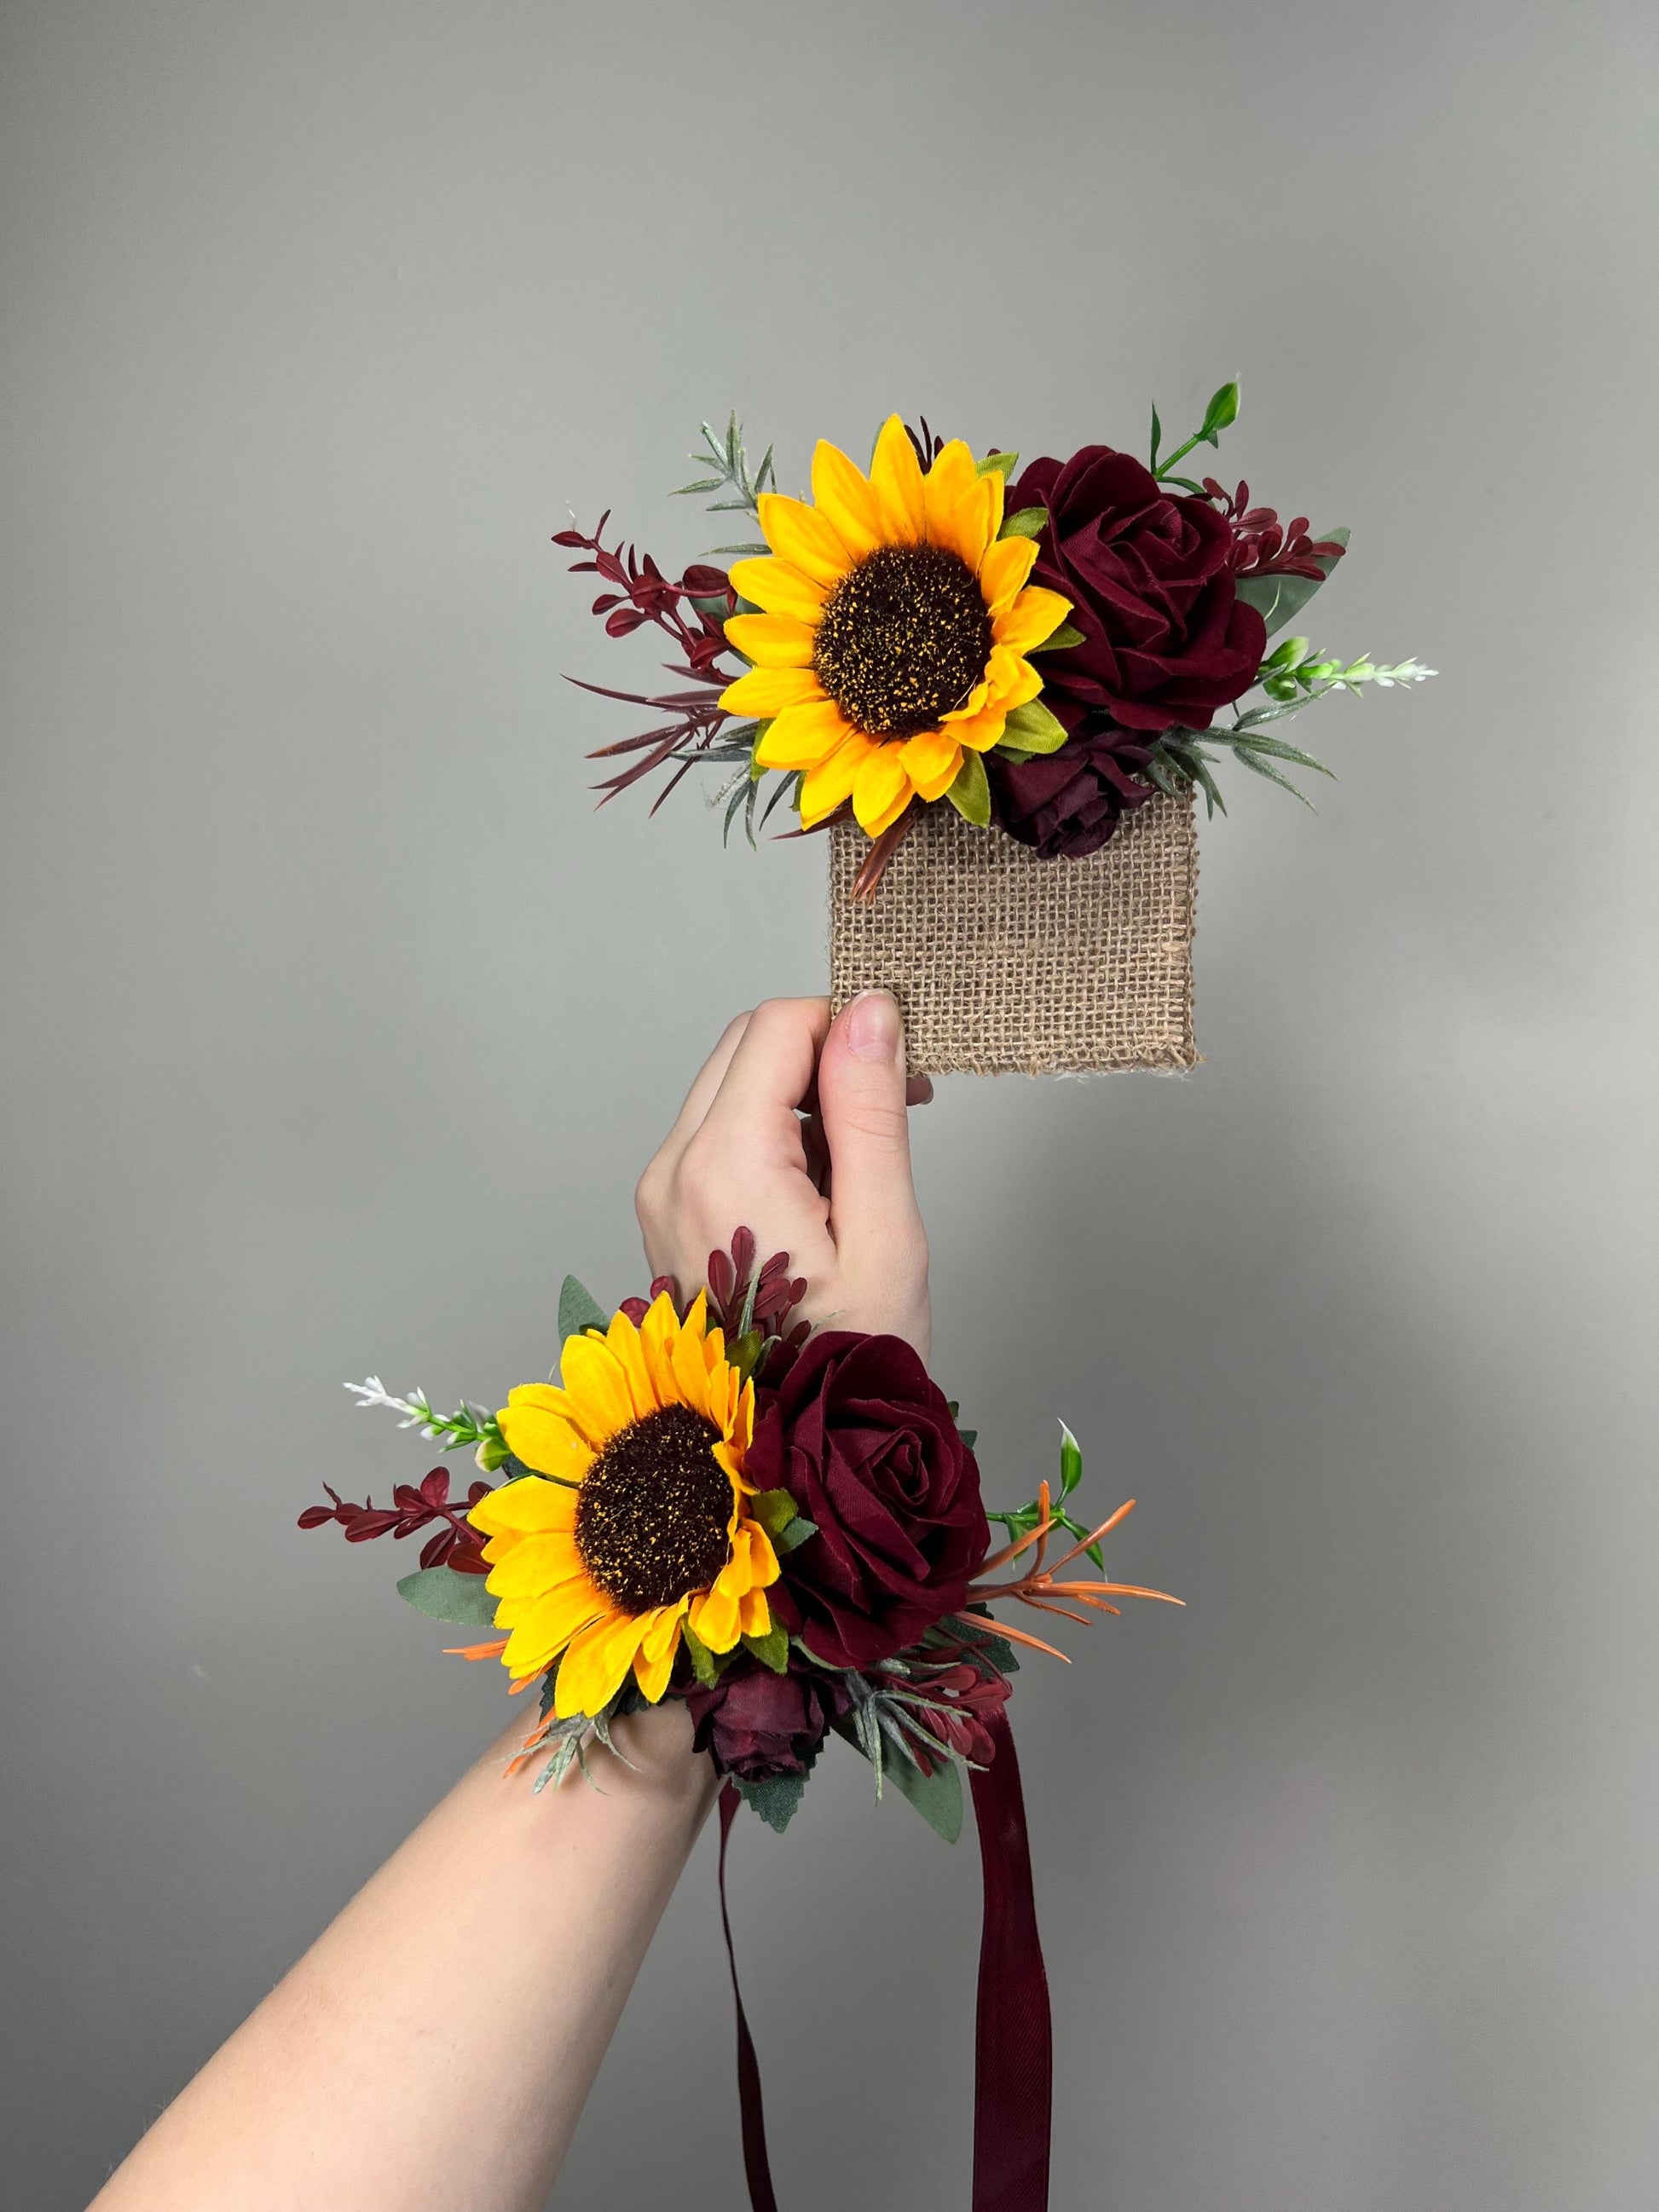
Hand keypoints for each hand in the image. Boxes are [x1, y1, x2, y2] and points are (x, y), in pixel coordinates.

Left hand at [634, 992, 932, 1361]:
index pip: (778, 1026)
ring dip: (801, 1094)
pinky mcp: (665, 1213)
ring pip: (731, 1084)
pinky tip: (823, 1190)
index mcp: (724, 1164)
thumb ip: (871, 1110)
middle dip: (824, 1052)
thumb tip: (871, 1011)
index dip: (848, 1025)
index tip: (905, 1069)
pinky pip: (717, 1134)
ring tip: (865, 1163)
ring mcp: (660, 1193)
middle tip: (897, 1104)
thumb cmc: (848, 1362)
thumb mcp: (884, 1232)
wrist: (795, 1455)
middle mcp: (673, 1169)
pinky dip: (773, 1133)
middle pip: (747, 1044)